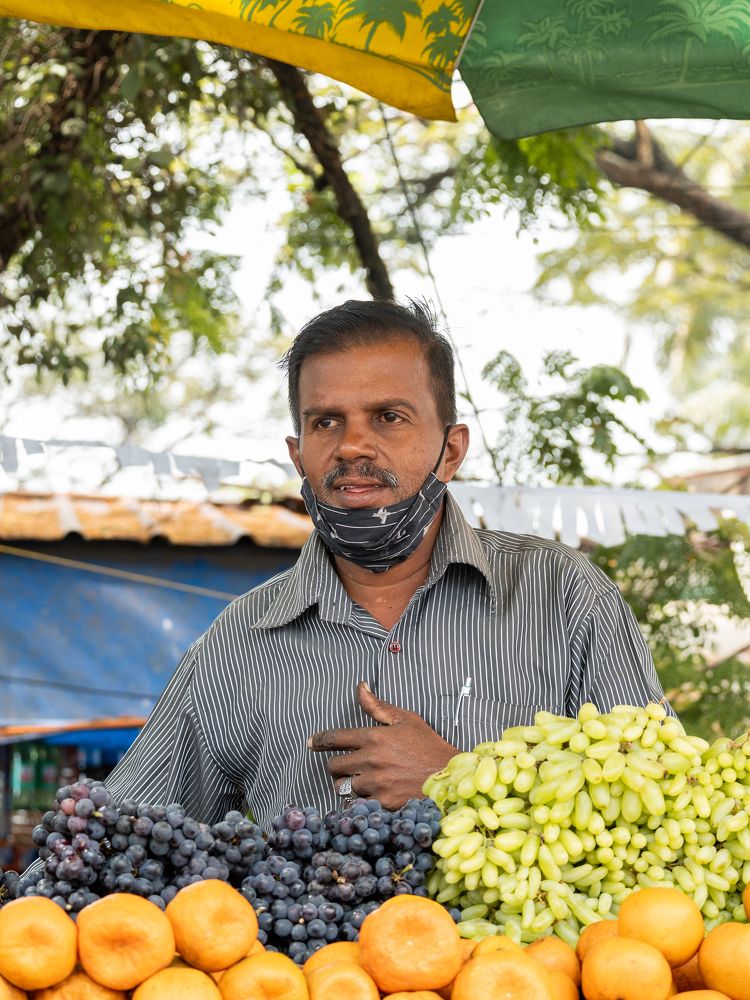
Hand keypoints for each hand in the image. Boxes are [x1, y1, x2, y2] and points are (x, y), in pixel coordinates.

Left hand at [307, 681, 456, 809]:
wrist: (449, 778)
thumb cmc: (429, 746)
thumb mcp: (406, 720)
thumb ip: (378, 706)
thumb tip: (361, 686)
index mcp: (374, 737)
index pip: (335, 738)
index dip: (319, 740)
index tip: (311, 743)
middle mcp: (370, 760)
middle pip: (334, 766)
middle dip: (337, 767)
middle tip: (347, 767)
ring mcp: (375, 784)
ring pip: (344, 787)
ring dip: (349, 785)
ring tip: (364, 782)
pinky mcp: (382, 804)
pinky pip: (358, 804)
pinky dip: (362, 802)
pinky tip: (373, 797)